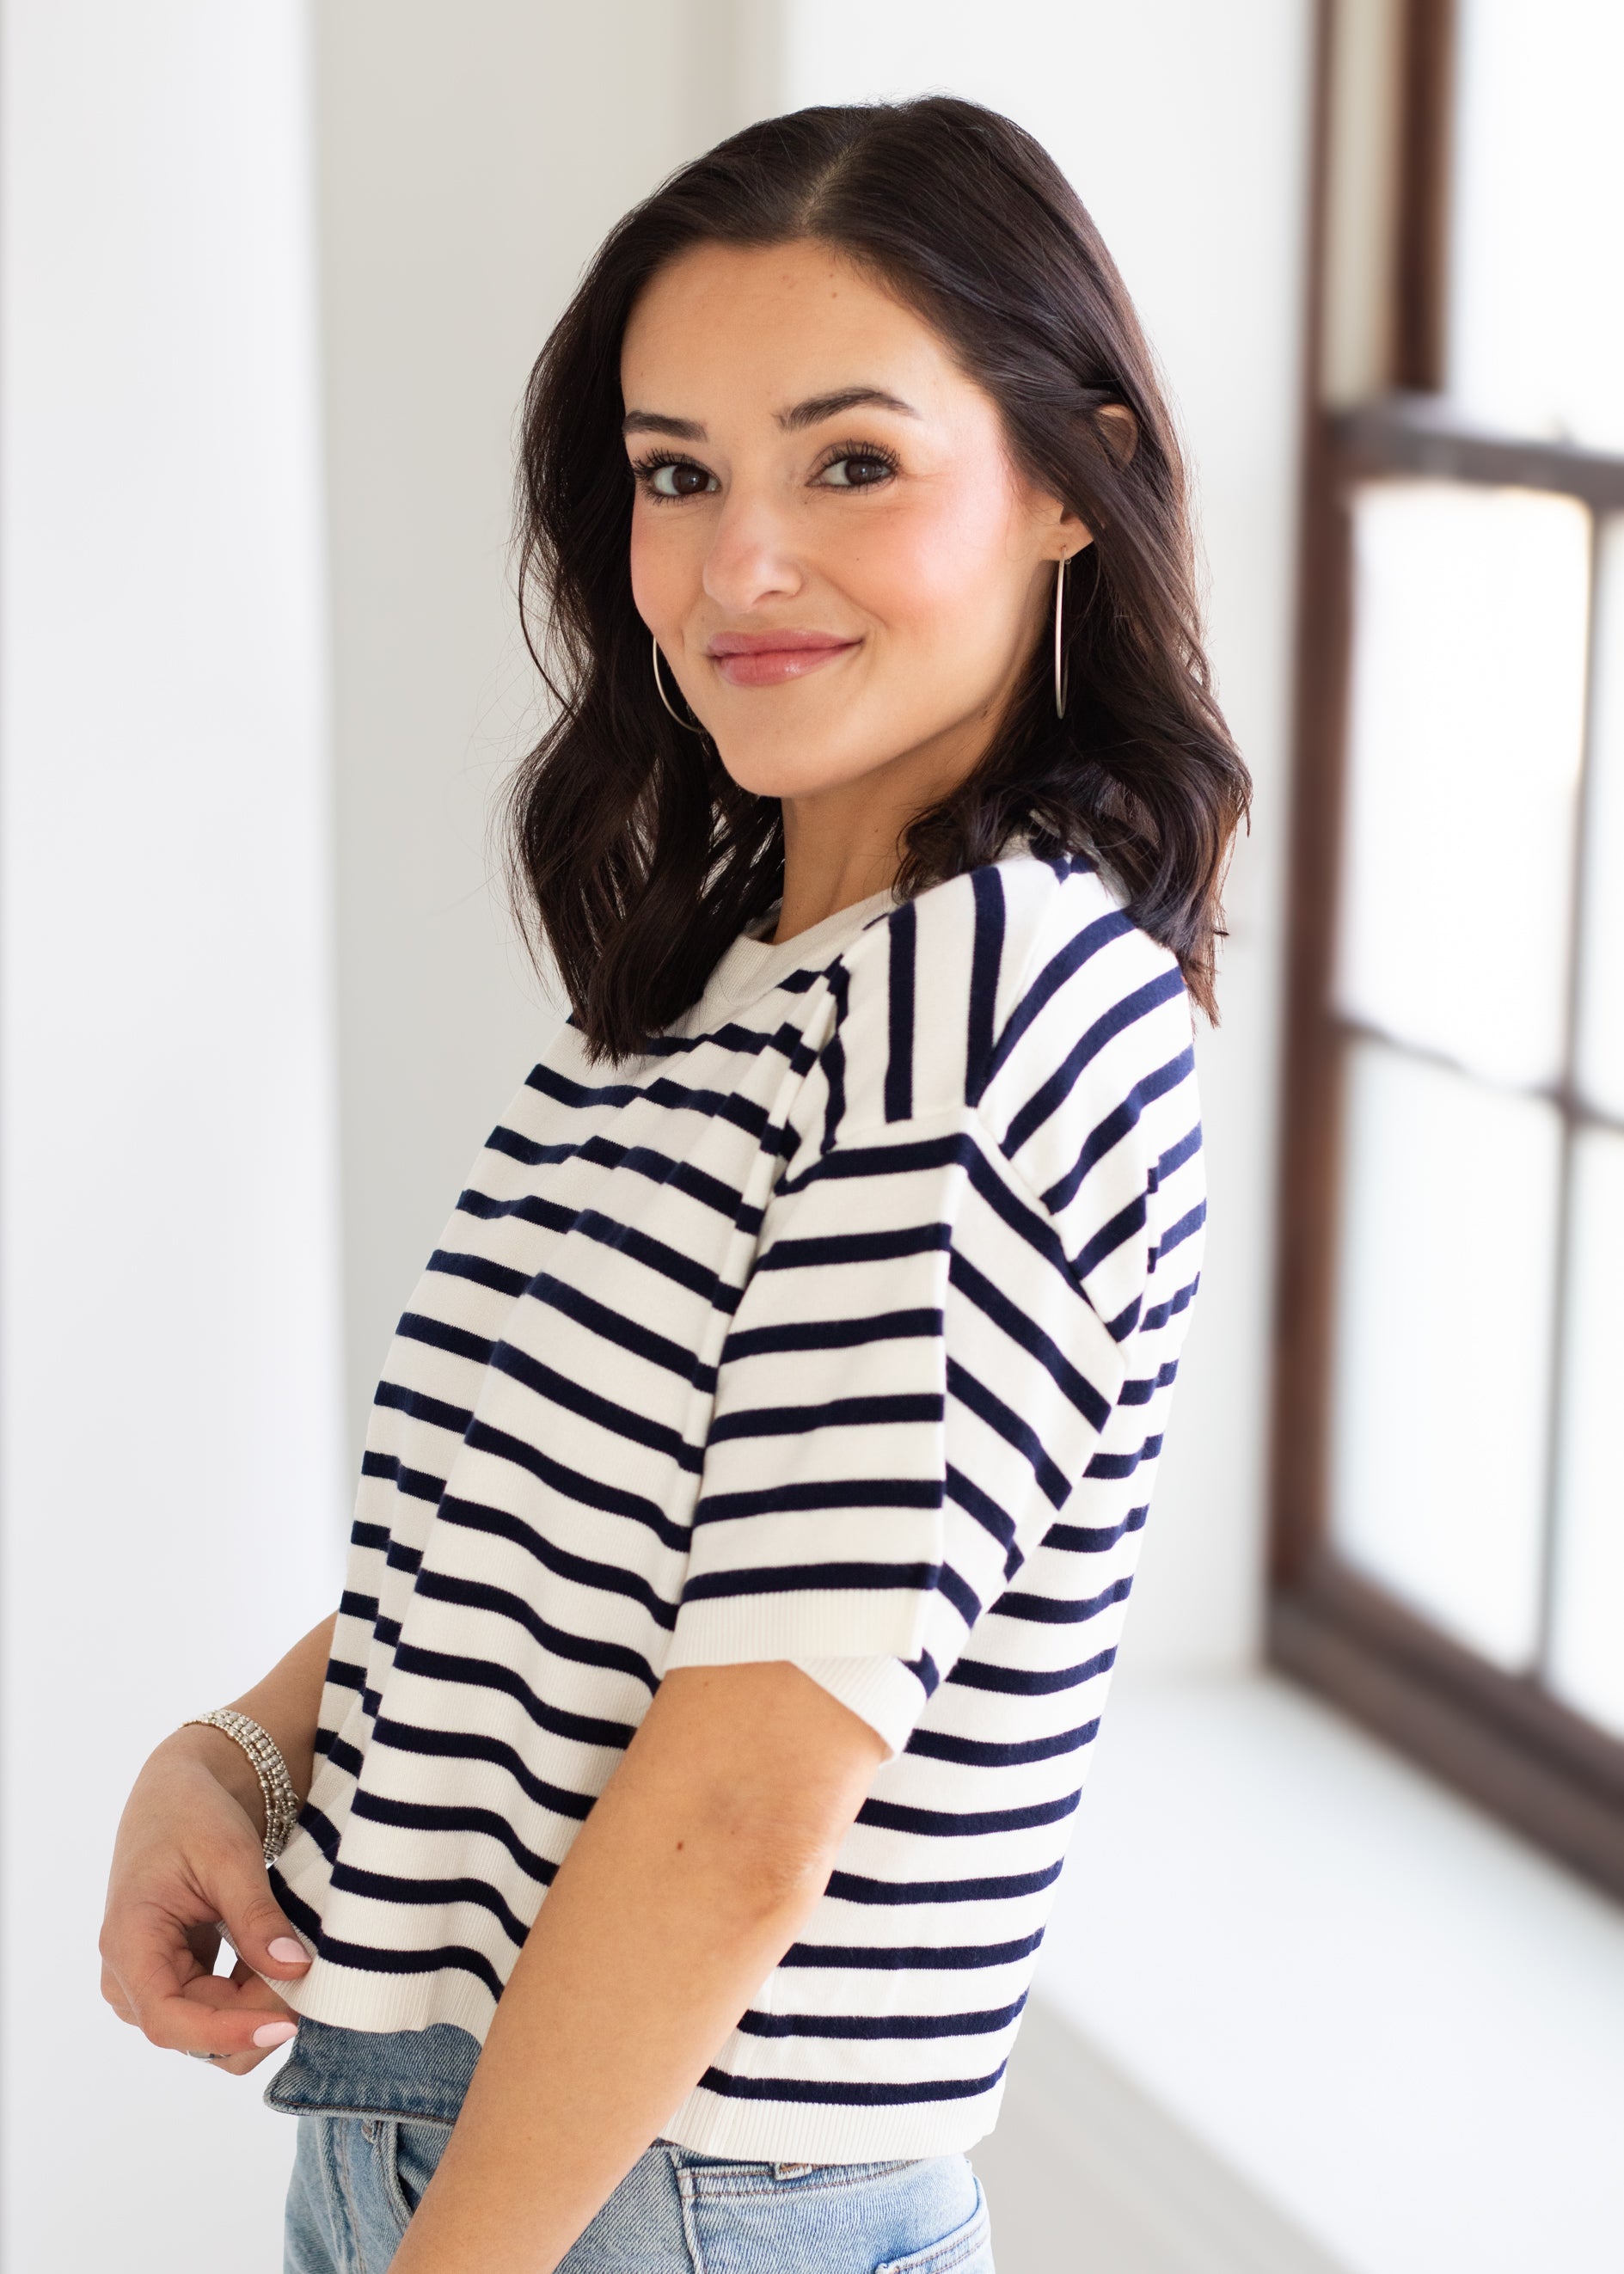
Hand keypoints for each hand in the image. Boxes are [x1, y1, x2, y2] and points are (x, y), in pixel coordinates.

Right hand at [99, 1728, 313, 2074]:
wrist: (178, 1794)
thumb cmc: (194, 1815)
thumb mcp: (230, 1857)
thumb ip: (257, 1917)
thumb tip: (294, 1970)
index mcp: (128, 1944)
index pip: (170, 2021)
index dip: (227, 2033)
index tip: (287, 2024)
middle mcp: (128, 1978)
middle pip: (196, 2031)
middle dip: (257, 2013)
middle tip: (311, 1971)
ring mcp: (149, 1983)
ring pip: (209, 2029)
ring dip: (258, 2007)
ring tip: (295, 1956)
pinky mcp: (173, 1979)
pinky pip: (216, 2010)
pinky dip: (254, 1994)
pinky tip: (278, 1958)